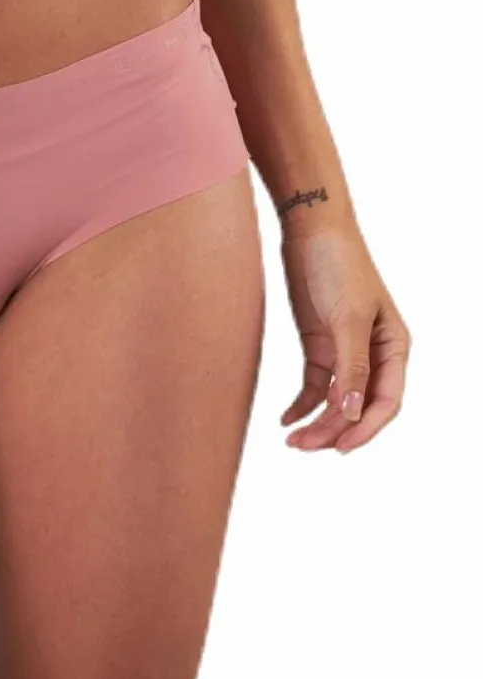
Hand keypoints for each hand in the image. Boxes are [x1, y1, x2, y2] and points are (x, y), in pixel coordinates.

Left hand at [279, 222, 410, 453]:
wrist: (309, 231)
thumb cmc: (338, 266)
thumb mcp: (347, 318)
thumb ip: (351, 366)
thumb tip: (354, 411)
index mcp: (393, 346)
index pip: (386, 400)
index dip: (365, 428)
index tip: (340, 447)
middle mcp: (372, 352)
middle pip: (357, 405)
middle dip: (333, 429)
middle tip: (302, 447)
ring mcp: (344, 349)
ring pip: (334, 398)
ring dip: (316, 421)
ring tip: (291, 440)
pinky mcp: (319, 342)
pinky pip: (314, 384)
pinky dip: (302, 403)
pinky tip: (285, 419)